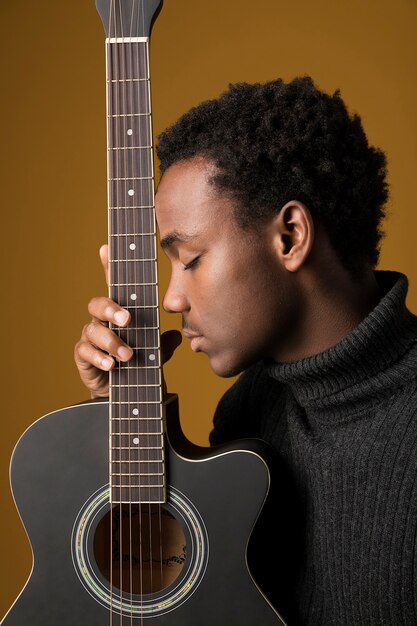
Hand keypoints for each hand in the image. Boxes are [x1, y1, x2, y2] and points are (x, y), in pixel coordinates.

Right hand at [74, 244, 181, 397]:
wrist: (129, 392)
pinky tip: (111, 366)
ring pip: (93, 330)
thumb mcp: (157, 352)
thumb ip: (164, 343)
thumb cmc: (141, 363)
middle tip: (127, 319)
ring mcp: (91, 337)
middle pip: (98, 304)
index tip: (106, 247)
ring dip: (112, 342)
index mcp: (121, 311)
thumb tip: (176, 335)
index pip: (115, 286)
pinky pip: (85, 352)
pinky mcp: (83, 356)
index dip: (108, 266)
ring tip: (128, 356)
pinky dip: (99, 358)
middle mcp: (103, 320)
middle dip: (111, 309)